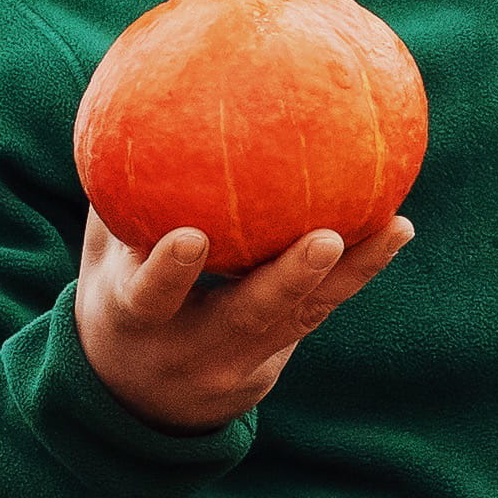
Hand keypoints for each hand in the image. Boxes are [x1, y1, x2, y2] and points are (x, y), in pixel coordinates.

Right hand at [77, 212, 412, 434]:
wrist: (137, 400)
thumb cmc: (119, 295)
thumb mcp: (101, 257)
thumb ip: (116, 196)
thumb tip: (132, 98)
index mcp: (137, 320)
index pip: (150, 298)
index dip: (169, 273)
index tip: (191, 237)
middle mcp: (193, 348)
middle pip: (249, 317)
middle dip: (288, 281)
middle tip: (326, 240)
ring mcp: (240, 361)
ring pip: (302, 316)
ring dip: (352, 272)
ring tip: (395, 227)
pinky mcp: (274, 358)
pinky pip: (319, 310)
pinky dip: (357, 270)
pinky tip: (396, 227)